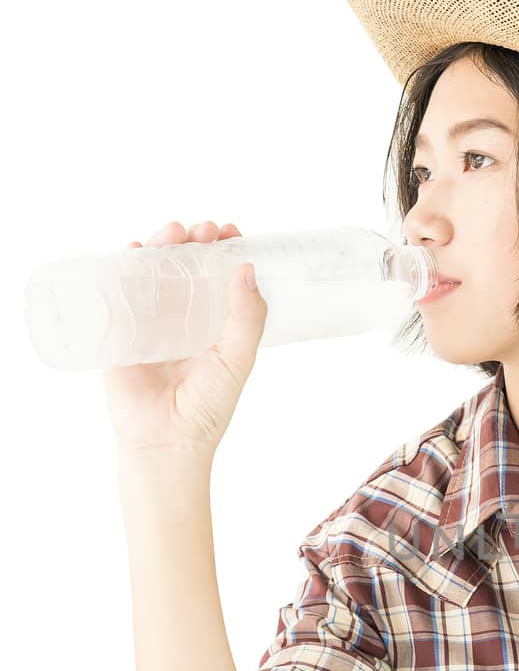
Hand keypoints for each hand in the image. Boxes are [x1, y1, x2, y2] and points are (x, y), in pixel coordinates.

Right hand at [102, 218, 266, 455]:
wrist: (166, 441)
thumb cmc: (208, 407)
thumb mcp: (238, 358)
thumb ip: (248, 317)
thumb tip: (247, 269)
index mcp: (214, 324)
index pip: (219, 277)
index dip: (224, 252)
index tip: (232, 233)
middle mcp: (183, 319)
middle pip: (185, 267)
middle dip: (193, 242)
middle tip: (204, 230)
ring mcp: (151, 323)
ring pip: (153, 273)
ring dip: (161, 246)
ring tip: (174, 232)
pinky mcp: (121, 332)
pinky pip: (119, 292)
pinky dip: (123, 267)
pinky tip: (133, 250)